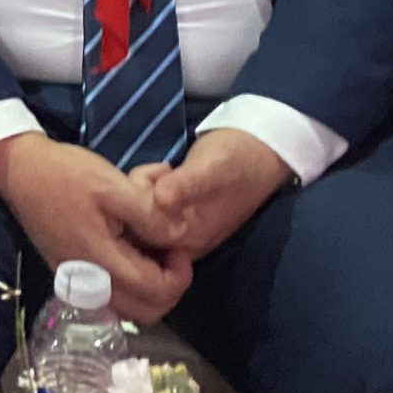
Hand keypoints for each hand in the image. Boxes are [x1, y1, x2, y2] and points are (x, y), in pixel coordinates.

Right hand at [0, 133, 191, 323]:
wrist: (19, 170)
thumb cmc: (66, 174)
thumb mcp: (114, 185)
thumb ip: (151, 214)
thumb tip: (181, 234)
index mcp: (102, 261)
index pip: (157, 291)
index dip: (180, 273)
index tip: (179, 244)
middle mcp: (90, 281)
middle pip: (147, 312)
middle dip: (169, 288)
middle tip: (170, 254)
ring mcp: (78, 281)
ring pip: (130, 308)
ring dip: (150, 289)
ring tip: (152, 252)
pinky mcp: (71, 273)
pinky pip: (112, 295)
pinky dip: (130, 284)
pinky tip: (129, 251)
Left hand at [143, 130, 291, 262]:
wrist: (259, 150)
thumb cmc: (236, 158)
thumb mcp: (211, 168)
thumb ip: (186, 185)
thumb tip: (160, 199)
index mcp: (191, 238)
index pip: (142, 238)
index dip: (133, 208)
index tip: (142, 179)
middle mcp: (183, 242)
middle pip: (136, 230)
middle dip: (134, 198)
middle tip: (156, 171)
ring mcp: (180, 228)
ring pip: (138, 217)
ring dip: (139, 189)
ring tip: (162, 169)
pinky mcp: (177, 213)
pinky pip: (146, 208)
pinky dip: (146, 188)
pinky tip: (161, 171)